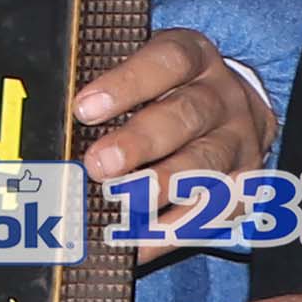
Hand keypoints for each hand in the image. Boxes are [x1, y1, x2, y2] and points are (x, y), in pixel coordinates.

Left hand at [76, 24, 270, 235]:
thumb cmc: (171, 91)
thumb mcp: (151, 72)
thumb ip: (112, 91)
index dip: (126, 83)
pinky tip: (139, 243)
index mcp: (195, 58)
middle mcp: (222, 98)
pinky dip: (173, 231)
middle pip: (185, 116)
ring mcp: (238, 142)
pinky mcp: (244, 184)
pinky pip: (213, 211)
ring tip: (123, 204)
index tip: (84, 108)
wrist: (239, 110)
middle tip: (100, 165)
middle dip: (140, 142)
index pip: (166, 62)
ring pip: (204, 163)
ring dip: (160, 186)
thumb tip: (56, 122)